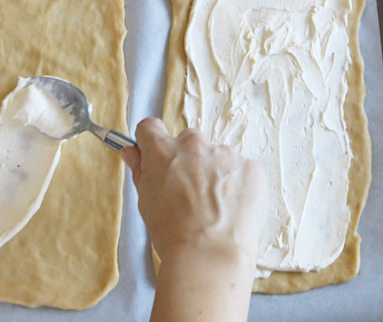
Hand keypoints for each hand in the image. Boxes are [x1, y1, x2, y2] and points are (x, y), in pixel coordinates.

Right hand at [120, 118, 268, 321]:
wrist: (209, 255)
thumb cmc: (173, 233)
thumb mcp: (146, 201)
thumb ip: (140, 170)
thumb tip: (131, 152)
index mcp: (162, 150)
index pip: (150, 128)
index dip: (151, 143)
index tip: (156, 157)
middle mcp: (194, 144)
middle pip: (188, 142)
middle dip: (188, 161)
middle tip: (189, 193)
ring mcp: (226, 154)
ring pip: (217, 156)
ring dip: (215, 173)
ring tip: (214, 208)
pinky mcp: (251, 168)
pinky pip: (241, 170)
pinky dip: (237, 185)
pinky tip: (231, 210)